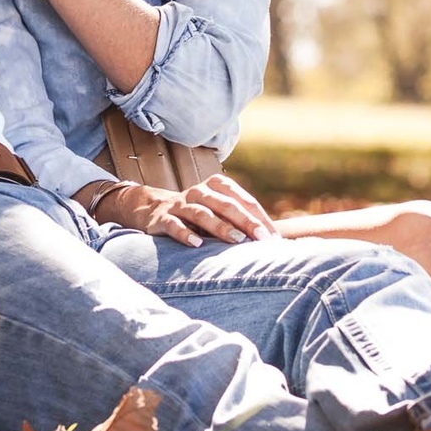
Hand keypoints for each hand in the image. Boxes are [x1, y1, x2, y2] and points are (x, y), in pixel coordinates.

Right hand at [92, 174, 277, 246]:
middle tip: (261, 239)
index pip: (244, 200)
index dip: (260, 219)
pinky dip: (186, 234)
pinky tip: (197, 245)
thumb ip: (243, 221)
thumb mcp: (219, 212)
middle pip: (226, 204)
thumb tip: (276, 241)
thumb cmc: (199, 215)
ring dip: (221, 227)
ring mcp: (180, 204)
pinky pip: (175, 225)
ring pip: (202, 214)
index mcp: (218, 186)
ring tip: (236, 240)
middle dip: (246, 222)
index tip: (274, 239)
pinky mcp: (163, 218)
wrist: (154, 211)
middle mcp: (199, 191)